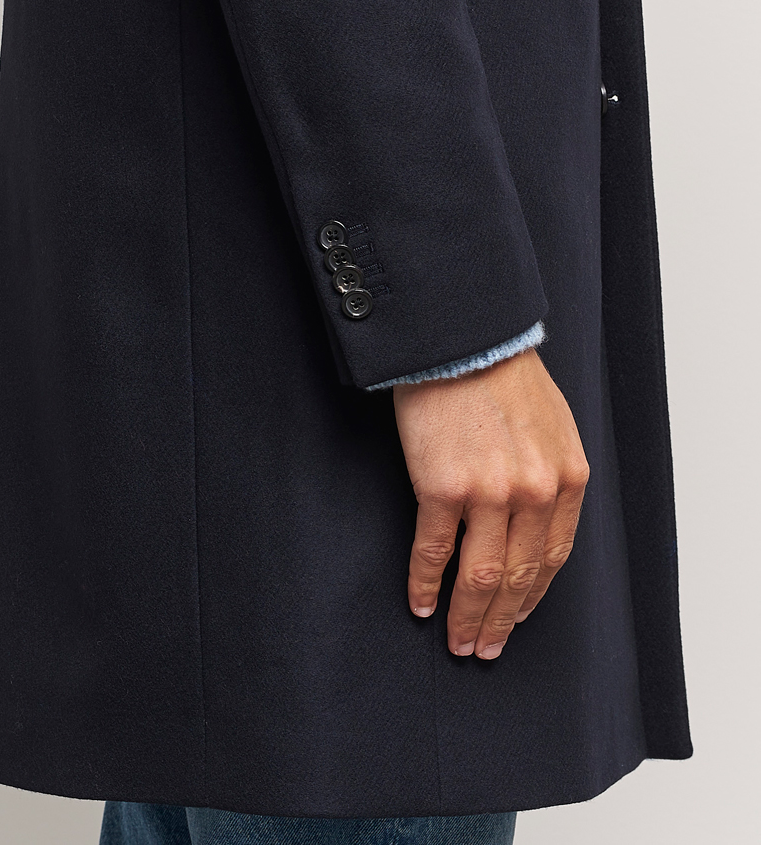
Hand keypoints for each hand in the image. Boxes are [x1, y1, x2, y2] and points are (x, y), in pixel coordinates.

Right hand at [393, 347, 588, 658]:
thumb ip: (551, 474)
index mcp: (566, 478)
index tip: (517, 618)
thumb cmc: (502, 373)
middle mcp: (534, 492)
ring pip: (480, 575)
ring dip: (467, 616)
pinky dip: (425, 584)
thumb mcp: (553, 424)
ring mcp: (490, 493)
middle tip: (485, 649)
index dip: (532, 596)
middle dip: (502, 620)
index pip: (552, 557)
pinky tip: (421, 603)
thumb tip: (535, 520)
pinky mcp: (443, 487)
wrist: (462, 338)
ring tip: (458, 642)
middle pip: (518, 576)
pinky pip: (434, 551)